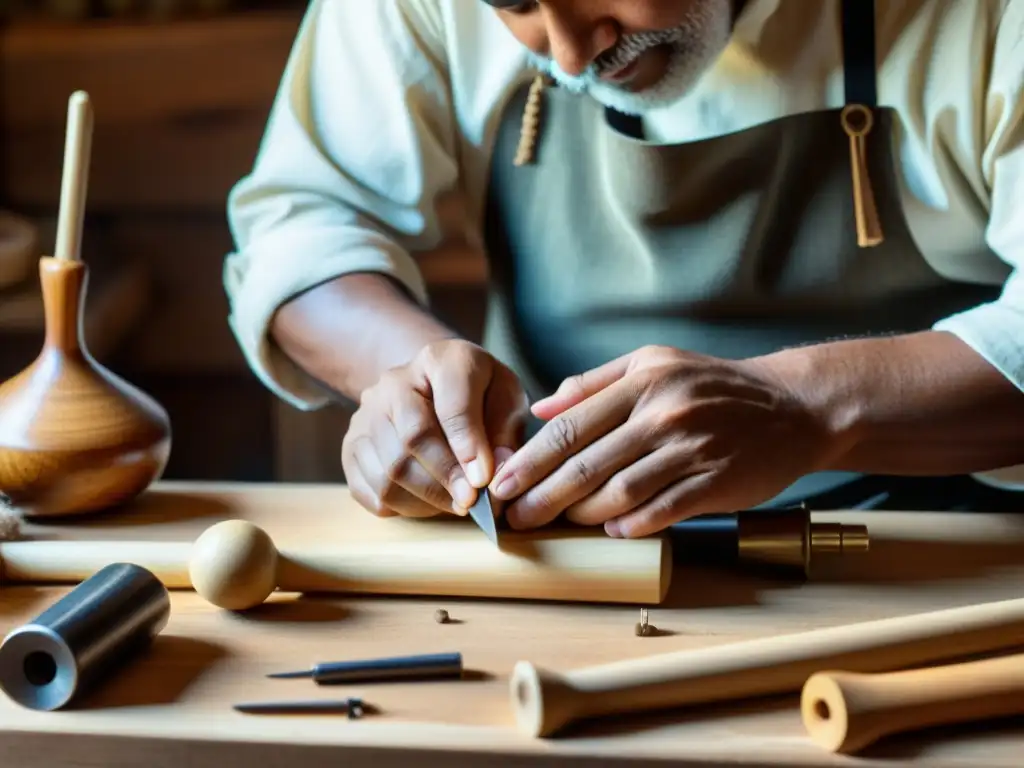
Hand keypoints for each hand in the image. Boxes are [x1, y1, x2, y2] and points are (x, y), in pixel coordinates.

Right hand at [342, 339, 528, 517]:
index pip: (452, 404)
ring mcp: (366, 414)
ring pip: (389, 469)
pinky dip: (402, 506)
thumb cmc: (477, 396)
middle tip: (471, 502)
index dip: (468, 446)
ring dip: (426, 498)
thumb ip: (505, 430)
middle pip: (412, 438)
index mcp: (440, 361)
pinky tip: (429, 503)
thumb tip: (497, 470)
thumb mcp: (505, 398)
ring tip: (456, 505)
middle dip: (445, 477)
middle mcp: (393, 382)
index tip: (484, 479)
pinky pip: (370, 489)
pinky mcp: (351, 446)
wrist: (432, 389)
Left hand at [488, 345, 842, 537]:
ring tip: (557, 525)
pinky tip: (611, 531)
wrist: (792, 406)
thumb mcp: (654, 363)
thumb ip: (594, 384)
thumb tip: (540, 408)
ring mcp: (691, 448)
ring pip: (620, 490)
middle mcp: (663, 412)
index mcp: (642, 380)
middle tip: (514, 519)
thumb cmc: (712, 385)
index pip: (572, 426)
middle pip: (587, 463)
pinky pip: (662, 509)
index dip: (530, 460)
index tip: (501, 484)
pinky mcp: (716, 481)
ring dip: (582, 514)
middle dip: (542, 496)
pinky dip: (631, 524)